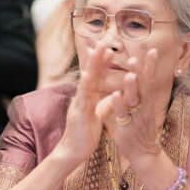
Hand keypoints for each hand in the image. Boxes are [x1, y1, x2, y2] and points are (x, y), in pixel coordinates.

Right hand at [53, 45, 109, 165]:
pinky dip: (84, 84)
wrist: (73, 151)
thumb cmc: (85, 134)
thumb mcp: (98, 115)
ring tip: (99, 48)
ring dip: (93, 63)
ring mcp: (79, 102)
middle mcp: (83, 96)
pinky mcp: (77, 112)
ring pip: (87, 79)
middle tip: (106, 38)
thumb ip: (105, 103)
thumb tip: (116, 94)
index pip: (97, 74)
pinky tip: (88, 74)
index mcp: (89, 96)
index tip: (110, 45)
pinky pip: (82, 97)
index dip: (103, 60)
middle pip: (92, 71)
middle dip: (98, 54)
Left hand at [97, 49, 164, 163]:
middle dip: (140, 71)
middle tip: (135, 57)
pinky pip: (122, 114)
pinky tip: (114, 95)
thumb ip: (138, 92)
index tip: (153, 49)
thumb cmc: (140, 127)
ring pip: (134, 99)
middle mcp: (143, 105)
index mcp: (145, 100)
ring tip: (129, 73)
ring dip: (131, 86)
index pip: (149, 79)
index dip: (151, 65)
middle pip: (143, 86)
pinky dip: (118, 104)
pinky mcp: (127, 126)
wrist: (143, 152)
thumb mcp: (141, 107)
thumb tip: (136, 77)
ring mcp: (136, 115)